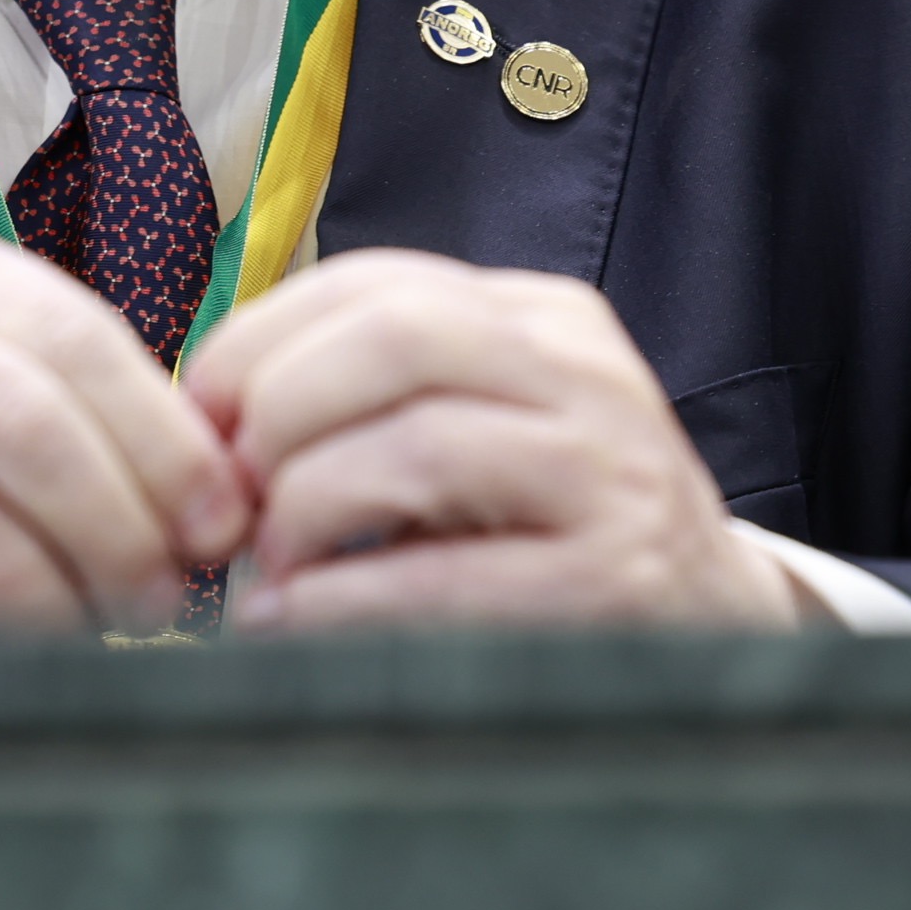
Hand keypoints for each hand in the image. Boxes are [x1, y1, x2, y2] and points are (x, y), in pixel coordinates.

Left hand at [180, 249, 801, 633]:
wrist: (713, 627)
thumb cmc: (548, 527)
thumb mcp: (479, 425)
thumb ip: (370, 397)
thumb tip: (207, 414)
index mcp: (543, 318)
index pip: (377, 281)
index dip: (260, 338)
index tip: (197, 410)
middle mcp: (586, 376)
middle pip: (396, 338)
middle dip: (279, 408)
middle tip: (225, 490)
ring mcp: (612, 475)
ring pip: (419, 445)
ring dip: (305, 506)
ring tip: (265, 564)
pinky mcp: (616, 583)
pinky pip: (447, 576)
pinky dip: (342, 601)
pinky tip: (291, 621)